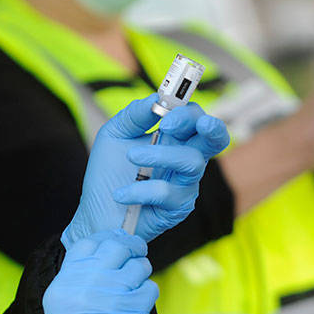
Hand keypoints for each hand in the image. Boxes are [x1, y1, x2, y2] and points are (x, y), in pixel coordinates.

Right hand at [39, 230, 159, 313]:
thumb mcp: (60, 304)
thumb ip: (78, 277)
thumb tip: (104, 257)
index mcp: (67, 279)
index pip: (89, 243)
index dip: (106, 240)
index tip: (116, 243)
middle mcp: (89, 281)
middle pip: (117, 247)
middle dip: (130, 248)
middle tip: (135, 253)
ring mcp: (113, 293)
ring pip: (139, 266)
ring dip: (141, 272)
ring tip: (135, 286)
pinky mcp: (134, 309)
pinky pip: (150, 288)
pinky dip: (147, 294)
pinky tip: (138, 305)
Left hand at [63, 94, 229, 246]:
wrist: (97, 214)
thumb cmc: (108, 175)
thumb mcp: (114, 135)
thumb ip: (135, 115)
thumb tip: (156, 99)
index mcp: (174, 139)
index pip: (196, 118)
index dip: (187, 112)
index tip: (164, 114)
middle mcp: (185, 159)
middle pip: (216, 138)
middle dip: (208, 127)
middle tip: (173, 125)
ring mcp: (186, 184)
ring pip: (192, 162)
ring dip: (159, 155)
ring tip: (131, 158)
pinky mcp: (179, 207)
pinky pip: (167, 192)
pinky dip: (139, 190)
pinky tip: (120, 195)